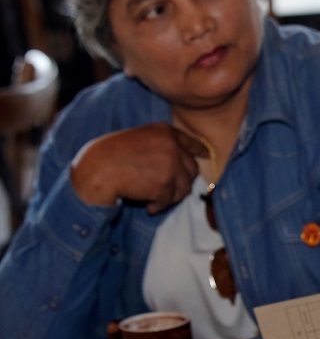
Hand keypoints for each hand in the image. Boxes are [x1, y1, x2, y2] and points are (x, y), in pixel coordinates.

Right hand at [70, 123, 207, 213]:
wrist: (95, 171)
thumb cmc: (109, 157)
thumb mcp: (138, 139)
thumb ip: (160, 146)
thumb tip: (184, 162)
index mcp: (164, 131)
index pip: (190, 142)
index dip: (199, 151)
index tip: (205, 156)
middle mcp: (171, 145)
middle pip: (191, 170)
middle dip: (181, 184)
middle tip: (165, 192)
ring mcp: (170, 163)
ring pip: (184, 188)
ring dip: (169, 197)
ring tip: (153, 199)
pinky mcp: (164, 183)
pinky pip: (169, 200)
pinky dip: (159, 206)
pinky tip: (147, 206)